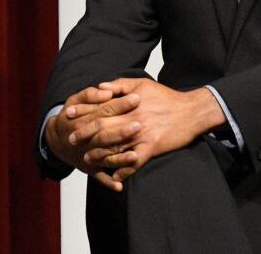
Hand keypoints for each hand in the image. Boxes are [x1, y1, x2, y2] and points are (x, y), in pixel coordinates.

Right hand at [44, 87, 141, 191]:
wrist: (57, 140)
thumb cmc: (70, 117)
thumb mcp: (75, 100)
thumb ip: (90, 95)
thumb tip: (107, 91)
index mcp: (82, 119)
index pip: (105, 111)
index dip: (120, 104)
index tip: (137, 98)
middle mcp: (85, 139)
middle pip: (105, 134)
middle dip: (122, 130)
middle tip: (140, 125)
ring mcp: (88, 155)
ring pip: (105, 157)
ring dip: (119, 159)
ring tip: (135, 156)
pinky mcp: (90, 168)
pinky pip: (100, 176)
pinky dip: (109, 182)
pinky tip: (119, 185)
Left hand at [74, 79, 225, 182]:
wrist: (192, 111)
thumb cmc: (166, 97)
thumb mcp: (142, 83)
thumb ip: (119, 84)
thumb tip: (100, 86)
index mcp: (128, 102)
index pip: (99, 106)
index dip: (82, 111)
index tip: (68, 114)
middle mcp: (132, 118)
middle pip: (102, 126)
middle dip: (84, 133)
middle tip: (71, 139)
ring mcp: (141, 133)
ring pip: (114, 146)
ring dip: (99, 154)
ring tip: (87, 159)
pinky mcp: (152, 147)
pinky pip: (134, 161)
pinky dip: (123, 169)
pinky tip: (114, 176)